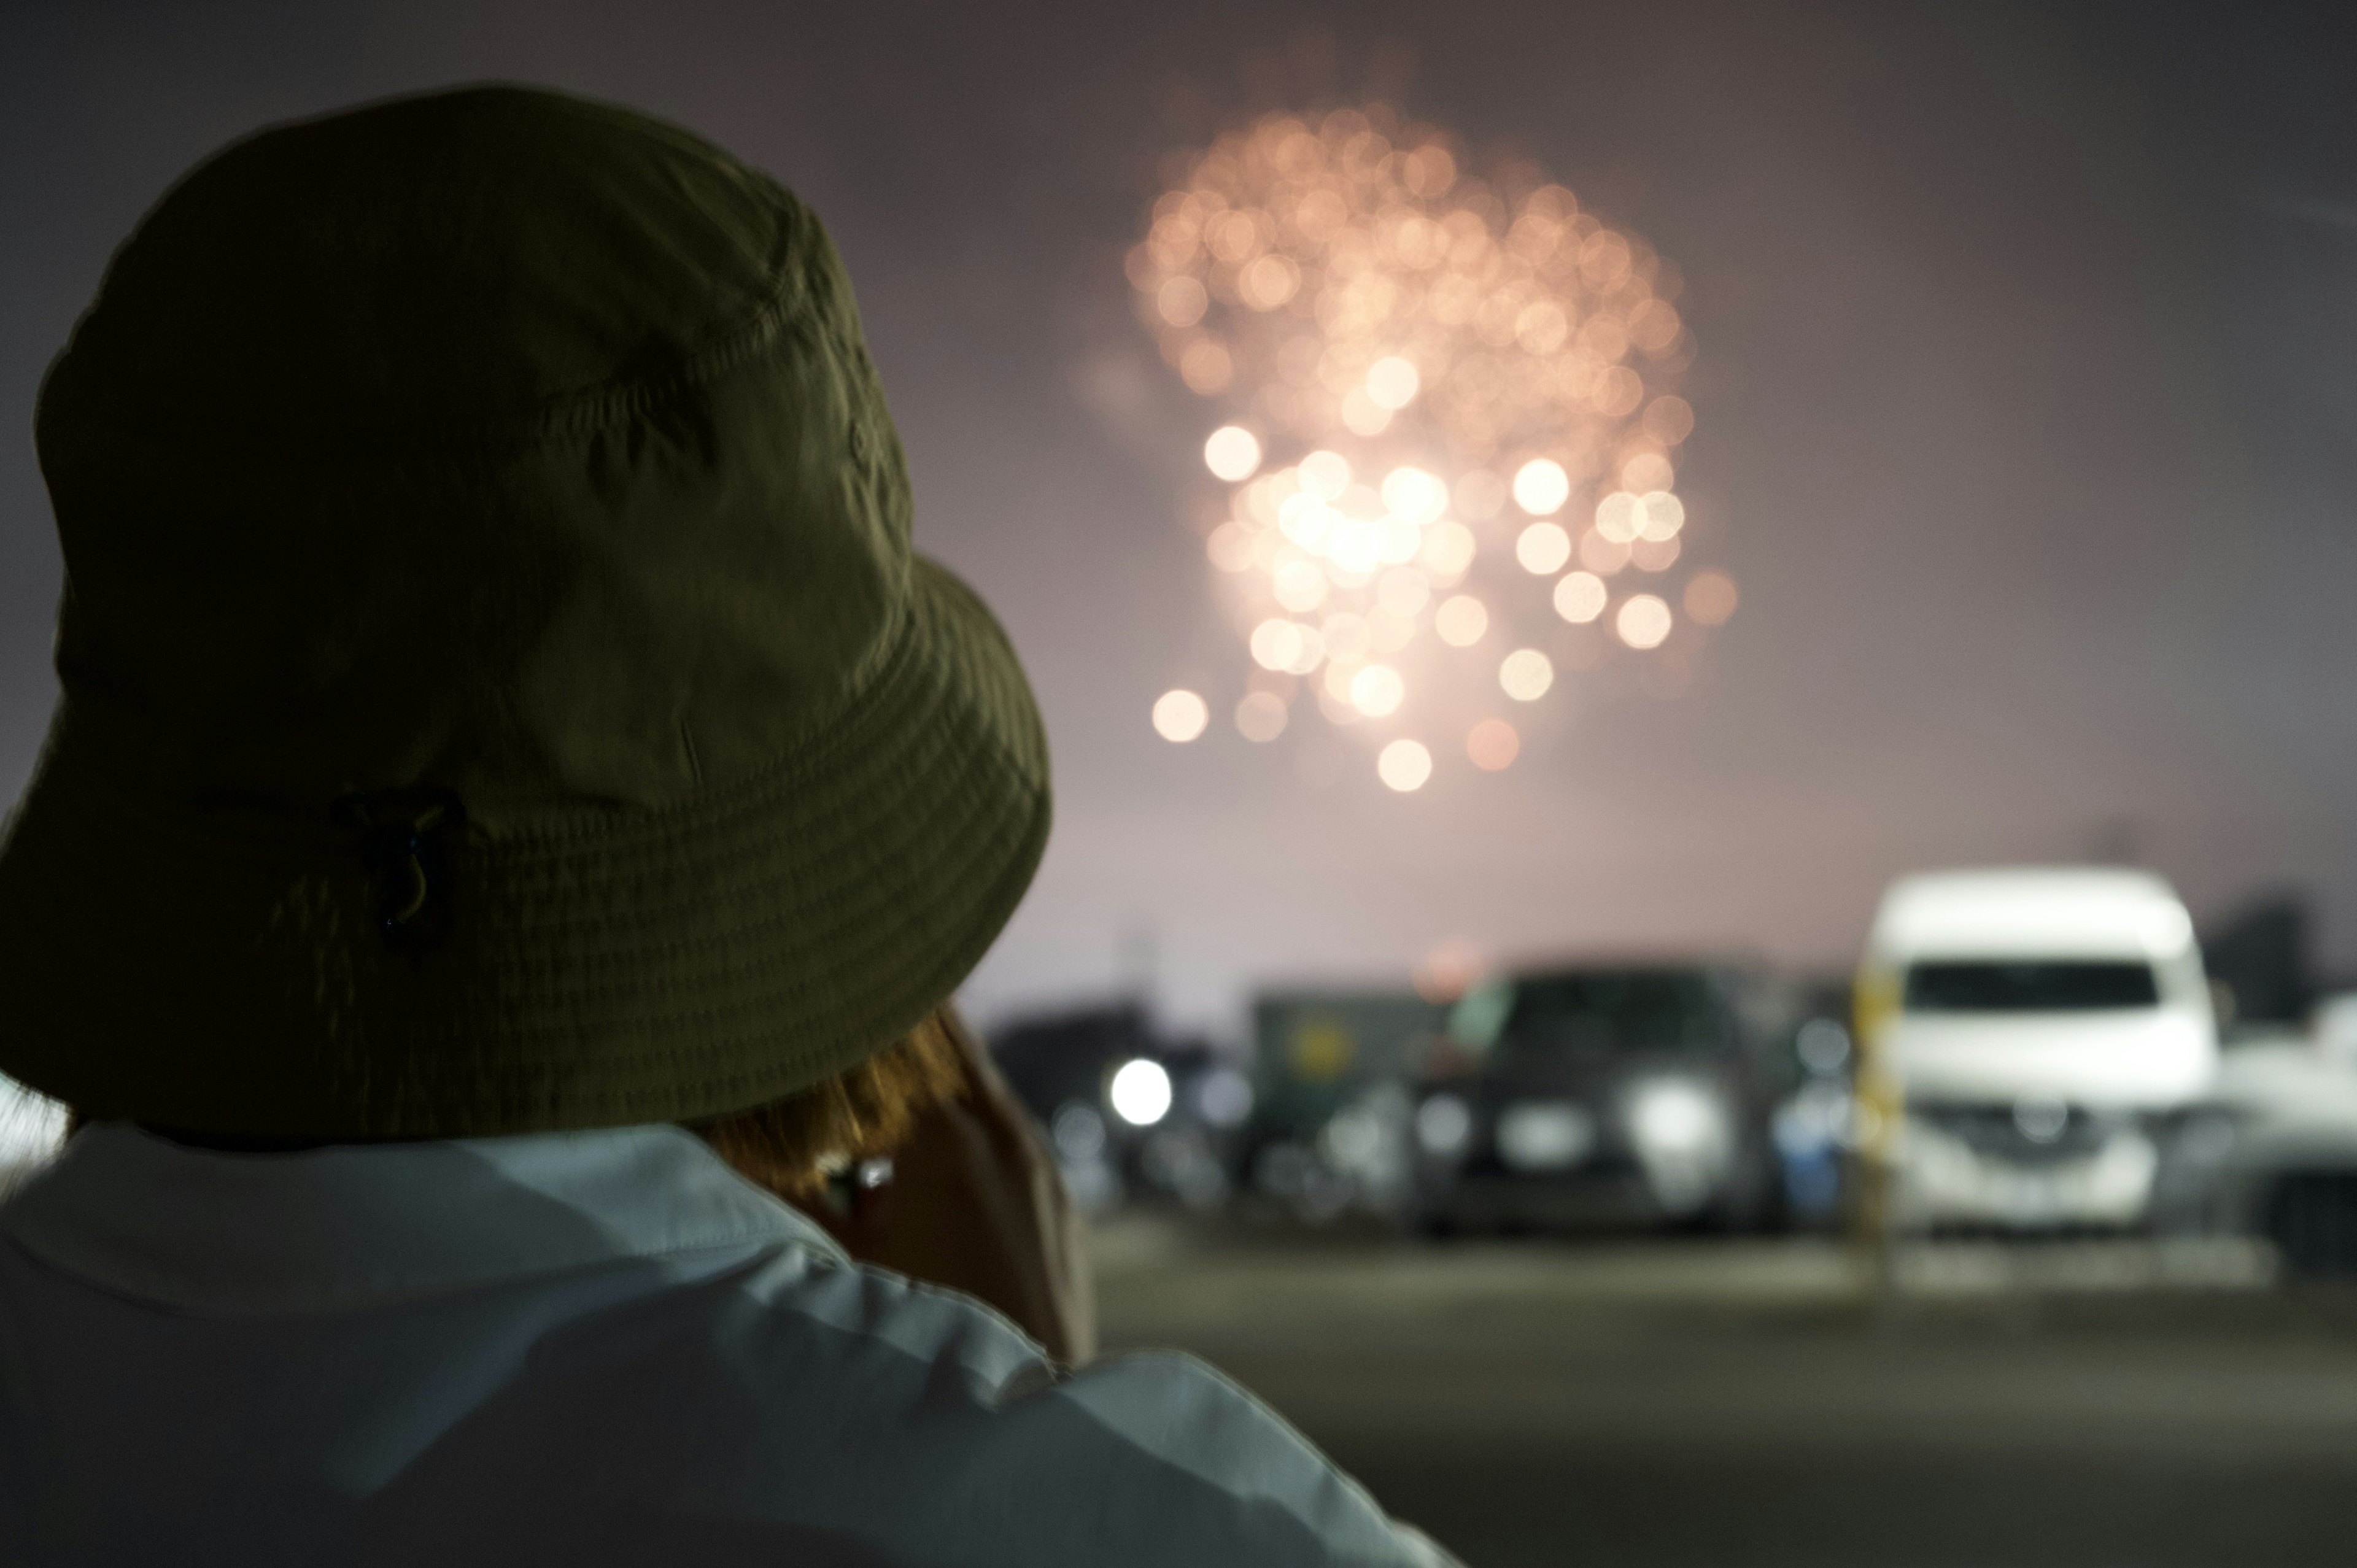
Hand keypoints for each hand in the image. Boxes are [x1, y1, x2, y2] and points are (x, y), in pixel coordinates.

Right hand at [819, 1008, 1096, 1364]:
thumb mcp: (846, 1256)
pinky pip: (1017, 1145)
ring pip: (990, 1098)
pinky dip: (983, 1132)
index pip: (900, 1052)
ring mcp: (1040, 1169)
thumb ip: (794, 1195)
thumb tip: (734, 1149)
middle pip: (953, 1057)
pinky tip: (952, 1153)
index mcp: (944, 1138)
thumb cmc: (921, 1323)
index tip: (839, 1015)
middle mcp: (1001, 1138)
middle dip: (913, 1042)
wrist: (1017, 1395)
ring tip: (911, 1080)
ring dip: (950, 1086)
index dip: (866, 1034)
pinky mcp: (1062, 1202)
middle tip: (875, 1019)